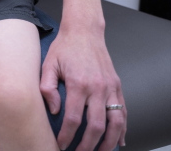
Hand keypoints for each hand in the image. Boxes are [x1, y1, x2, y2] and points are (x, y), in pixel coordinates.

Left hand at [40, 26, 126, 150]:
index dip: (67, 136)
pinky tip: (119, 141)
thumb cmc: (64, 48)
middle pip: (96, 126)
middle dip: (88, 145)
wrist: (84, 31)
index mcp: (78, 83)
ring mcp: (110, 87)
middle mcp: (97, 88)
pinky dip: (122, 129)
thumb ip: (47, 87)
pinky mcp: (117, 86)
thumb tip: (54, 110)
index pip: (73, 118)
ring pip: (115, 123)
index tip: (61, 145)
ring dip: (109, 142)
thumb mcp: (48, 64)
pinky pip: (123, 112)